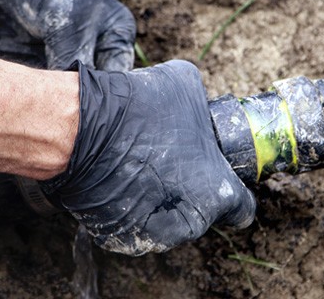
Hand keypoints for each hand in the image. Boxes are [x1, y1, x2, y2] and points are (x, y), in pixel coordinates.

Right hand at [41, 60, 256, 255]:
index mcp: (218, 193)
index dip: (234, 190)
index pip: (242, 208)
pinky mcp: (117, 238)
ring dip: (161, 201)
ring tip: (141, 167)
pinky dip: (129, 207)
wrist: (81, 130)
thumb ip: (203, 105)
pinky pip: (132, 224)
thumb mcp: (187, 85)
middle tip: (172, 161)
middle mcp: (189, 224)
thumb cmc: (140, 110)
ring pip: (166, 222)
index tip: (220, 175)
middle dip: (192, 191)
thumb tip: (198, 105)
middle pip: (202, 213)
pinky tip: (119, 178)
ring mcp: (151, 236)